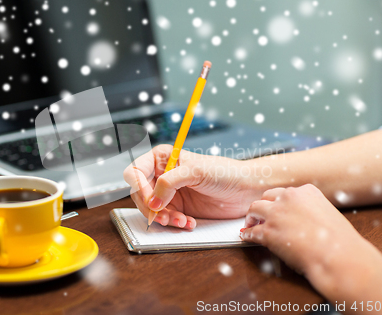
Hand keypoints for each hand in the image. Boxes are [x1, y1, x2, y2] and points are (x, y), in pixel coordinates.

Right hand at [123, 144, 266, 229]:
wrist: (246, 189)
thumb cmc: (225, 172)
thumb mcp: (196, 171)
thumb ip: (170, 182)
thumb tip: (152, 200)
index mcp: (163, 158)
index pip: (136, 172)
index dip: (139, 188)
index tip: (151, 201)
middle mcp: (162, 174)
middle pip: (139, 193)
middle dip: (151, 208)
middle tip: (164, 216)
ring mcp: (169, 192)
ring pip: (151, 209)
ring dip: (164, 218)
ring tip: (182, 220)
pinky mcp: (178, 207)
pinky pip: (165, 219)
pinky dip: (174, 223)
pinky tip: (189, 222)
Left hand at [241, 184, 372, 278]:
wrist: (336, 255)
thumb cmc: (338, 240)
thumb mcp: (328, 214)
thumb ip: (312, 211)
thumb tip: (303, 219)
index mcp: (306, 191)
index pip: (285, 193)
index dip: (280, 202)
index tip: (278, 208)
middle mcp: (289, 198)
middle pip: (267, 197)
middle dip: (264, 206)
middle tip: (261, 215)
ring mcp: (276, 214)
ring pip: (254, 209)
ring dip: (252, 217)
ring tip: (251, 223)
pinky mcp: (268, 232)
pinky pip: (252, 231)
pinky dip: (248, 234)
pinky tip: (247, 236)